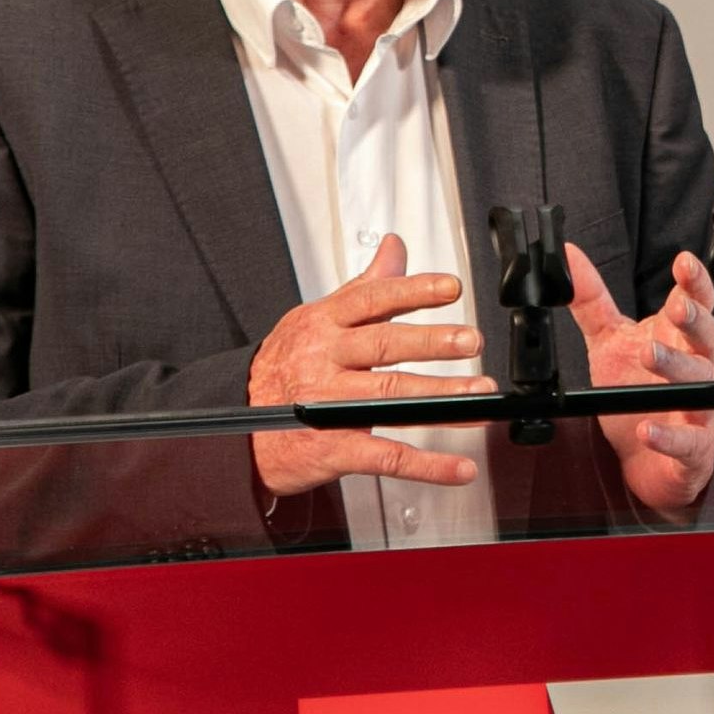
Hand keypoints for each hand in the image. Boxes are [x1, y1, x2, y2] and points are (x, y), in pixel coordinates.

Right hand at [245, 234, 491, 497]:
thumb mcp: (316, 319)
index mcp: (324, 325)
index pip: (371, 300)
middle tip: (470, 340)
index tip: (450, 288)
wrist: (236, 429)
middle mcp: (325, 362)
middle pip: (383, 346)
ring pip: (389, 398)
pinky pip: (386, 456)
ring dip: (440, 397)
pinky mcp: (334, 449)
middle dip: (431, 342)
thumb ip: (364, 289)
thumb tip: (395, 248)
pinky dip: (427, 465)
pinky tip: (458, 466)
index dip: (412, 291)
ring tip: (478, 395)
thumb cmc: (284, 370)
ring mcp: (329, 407)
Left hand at [566, 243, 713, 518]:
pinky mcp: (692, 448)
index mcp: (678, 339)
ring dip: (676, 368)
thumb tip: (570, 258)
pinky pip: (686, 441)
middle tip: (677, 307)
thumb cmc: (637, 393)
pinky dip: (668, 436)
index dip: (695, 282)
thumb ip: (593, 301)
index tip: (685, 262)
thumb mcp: (610, 341)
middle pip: (707, 337)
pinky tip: (647, 429)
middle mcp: (695, 369)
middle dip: (694, 320)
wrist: (643, 459)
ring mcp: (698, 409)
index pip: (695, 303)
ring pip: (699, 384)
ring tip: (649, 355)